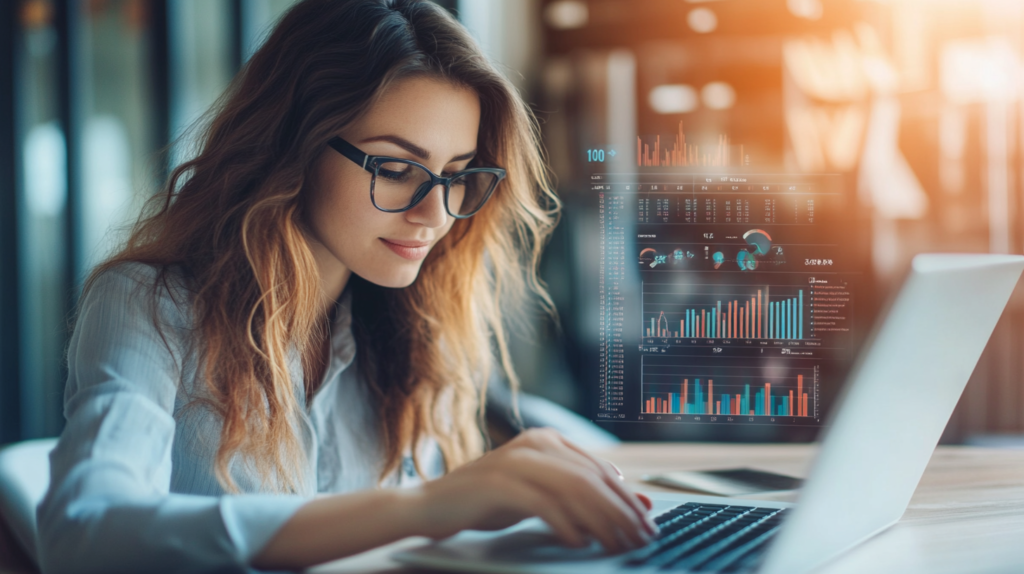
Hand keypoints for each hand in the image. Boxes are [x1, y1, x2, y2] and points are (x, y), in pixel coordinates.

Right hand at [409, 428, 658, 552]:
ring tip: (616, 544)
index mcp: (549, 440)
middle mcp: (535, 443)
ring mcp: (516, 460)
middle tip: (640, 538)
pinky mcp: (499, 482)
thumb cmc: (488, 501)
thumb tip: (636, 501)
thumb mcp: (539, 494)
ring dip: (601, 521)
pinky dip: (566, 525)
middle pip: (592, 478)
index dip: (628, 498)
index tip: (648, 524)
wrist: (432, 506)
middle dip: (621, 511)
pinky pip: (543, 504)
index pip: (602, 469)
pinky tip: (578, 542)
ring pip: (574, 489)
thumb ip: (580, 495)